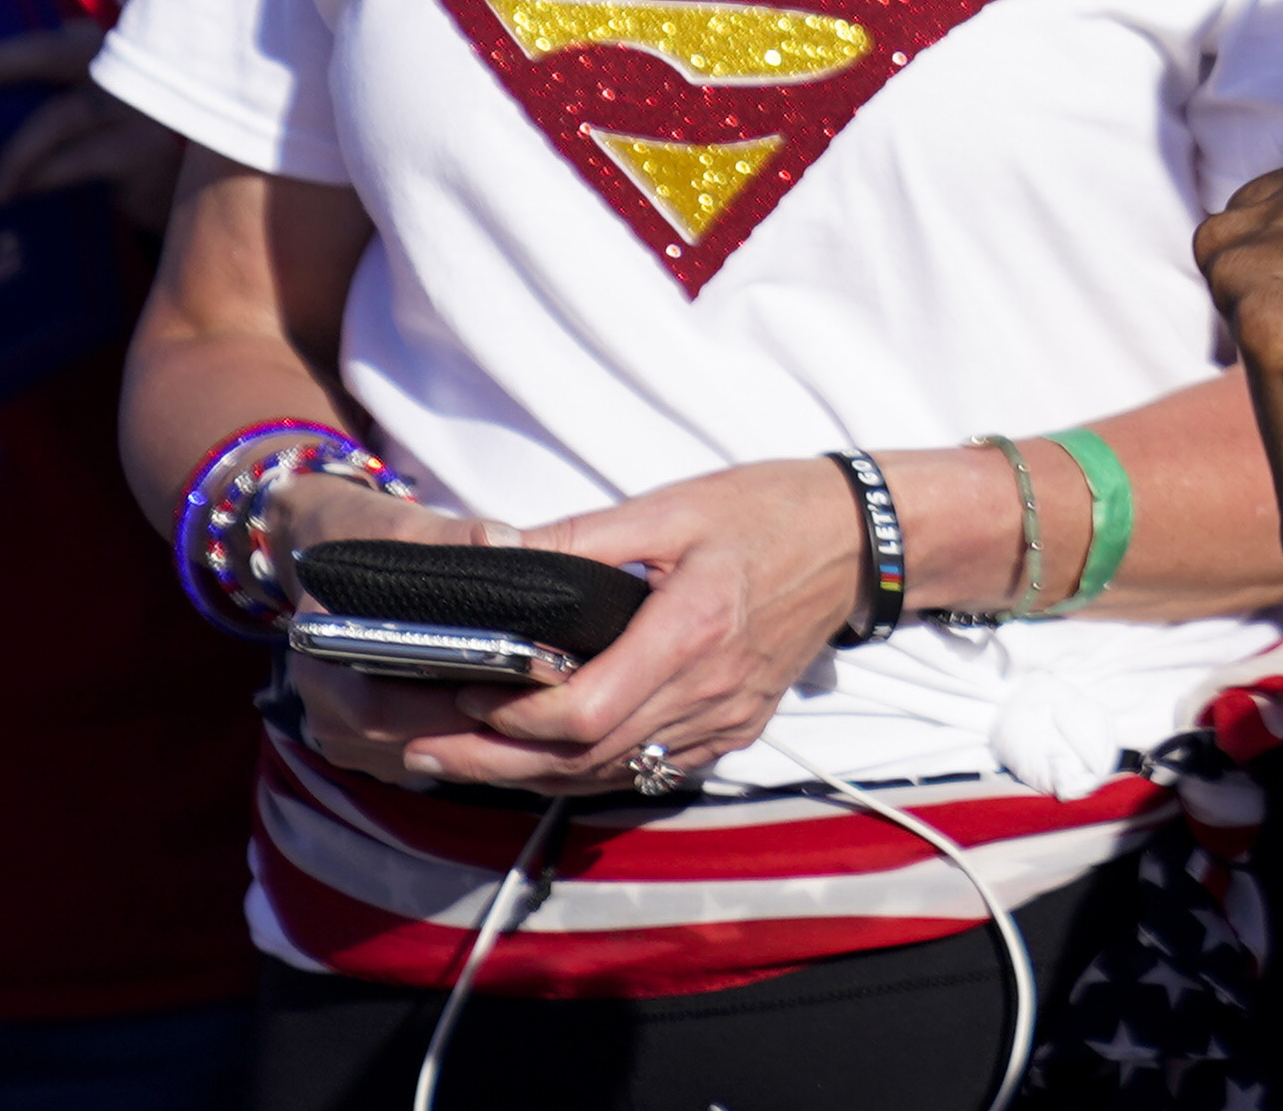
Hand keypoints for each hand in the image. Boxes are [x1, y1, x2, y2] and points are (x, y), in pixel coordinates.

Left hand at [0, 31, 183, 216]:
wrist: (192, 186)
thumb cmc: (123, 143)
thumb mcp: (88, 109)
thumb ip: (49, 94)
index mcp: (102, 49)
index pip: (44, 42)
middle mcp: (124, 63)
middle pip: (52, 54)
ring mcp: (139, 102)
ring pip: (62, 115)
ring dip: (17, 153)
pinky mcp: (146, 147)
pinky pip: (81, 159)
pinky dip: (45, 175)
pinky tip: (23, 192)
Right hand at [270, 469, 521, 791]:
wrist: (327, 550)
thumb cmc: (361, 536)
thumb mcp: (400, 526)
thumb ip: (450, 537)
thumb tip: (503, 545)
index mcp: (319, 660)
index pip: (379, 707)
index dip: (446, 706)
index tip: (510, 685)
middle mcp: (325, 709)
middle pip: (408, 738)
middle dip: (477, 721)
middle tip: (544, 694)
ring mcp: (346, 735)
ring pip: (422, 755)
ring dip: (475, 732)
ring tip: (535, 698)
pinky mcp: (370, 748)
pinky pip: (424, 756)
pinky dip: (464, 734)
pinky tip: (508, 705)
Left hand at [388, 458, 870, 797]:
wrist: (860, 542)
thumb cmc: (766, 511)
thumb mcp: (669, 507)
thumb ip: (578, 539)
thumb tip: (493, 554)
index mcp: (691, 631)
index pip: (585, 710)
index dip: (514, 718)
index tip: (463, 694)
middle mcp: (709, 691)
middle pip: (585, 757)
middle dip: (494, 761)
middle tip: (421, 751)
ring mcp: (726, 719)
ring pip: (613, 774)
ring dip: (532, 775)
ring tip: (458, 760)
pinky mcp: (735, 729)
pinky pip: (650, 769)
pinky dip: (588, 772)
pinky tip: (541, 759)